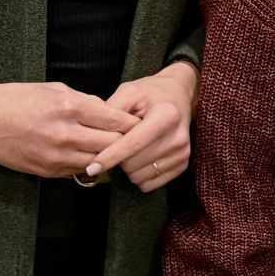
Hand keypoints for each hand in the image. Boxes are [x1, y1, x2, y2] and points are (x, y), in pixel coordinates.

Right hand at [0, 82, 134, 177]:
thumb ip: (85, 101)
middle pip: (112, 145)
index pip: (116, 121)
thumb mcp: (54, 89)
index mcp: (70, 107)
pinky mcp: (47, 171)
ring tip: (114, 149)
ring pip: (98, 162)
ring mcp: (56, 156)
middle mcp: (66, 134)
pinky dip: (87, 163)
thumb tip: (109, 113)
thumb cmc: (17, 98)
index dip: (132, 123)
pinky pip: (78, 171)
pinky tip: (88, 154)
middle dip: (125, 142)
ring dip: (107, 156)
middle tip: (134, 139)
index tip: (140, 123)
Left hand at [89, 63, 197, 193]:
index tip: (91, 168)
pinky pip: (150, 184)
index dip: (109, 157)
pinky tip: (140, 158)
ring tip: (131, 149)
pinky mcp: (183, 164)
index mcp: (165, 116)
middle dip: (118, 158)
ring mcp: (182, 153)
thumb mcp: (129, 91)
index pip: (132, 144)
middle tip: (118, 143)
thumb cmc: (151, 92)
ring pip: (140, 177)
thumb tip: (95, 137)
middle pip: (134, 164)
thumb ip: (111, 110)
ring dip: (128, 168)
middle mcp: (177, 137)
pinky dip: (139, 175)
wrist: (179, 94)